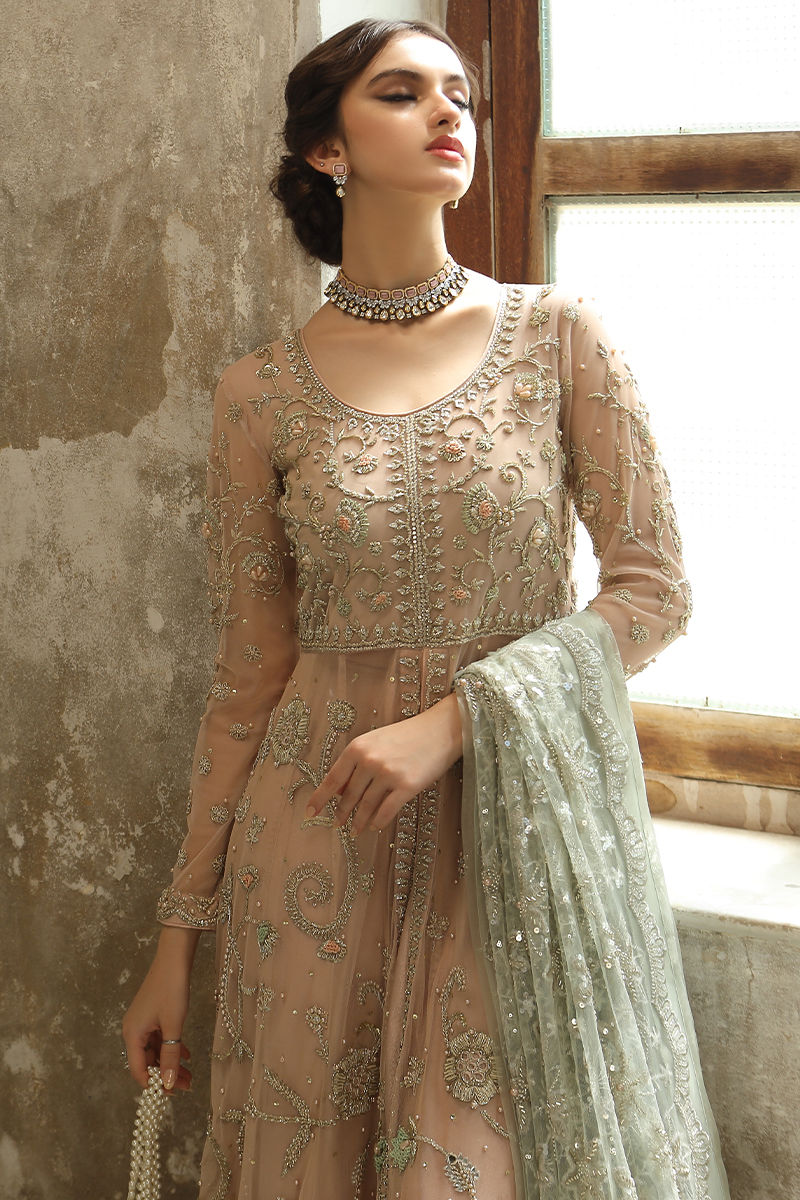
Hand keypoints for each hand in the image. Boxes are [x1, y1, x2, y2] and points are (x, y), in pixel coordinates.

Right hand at [122, 926, 199, 1091]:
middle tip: (187, 1086)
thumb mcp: (174, 1026)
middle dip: (166, 1075)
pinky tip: (186, 1054)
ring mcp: (142, 1023)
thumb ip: (170, 1055)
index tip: (172, 1094)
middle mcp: (133, 1030)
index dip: (154, 1085)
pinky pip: (159, 1039)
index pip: (139, 1070)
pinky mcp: (151, 1016)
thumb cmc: (172, 989)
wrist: (173, 958)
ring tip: (190, 1075)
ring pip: (155, 1051)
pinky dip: (171, 1048)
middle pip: (147, 1062)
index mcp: (132, 1034)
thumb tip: (167, 1084)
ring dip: (170, 1063)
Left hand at [304, 692, 462, 836]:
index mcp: (358, 748)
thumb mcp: (375, 742)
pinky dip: (378, 822)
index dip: (319, 798)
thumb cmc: (406, 736)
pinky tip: (375, 827)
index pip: (332, 779)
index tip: (310, 813)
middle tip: (336, 824)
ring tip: (355, 830)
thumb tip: (340, 790)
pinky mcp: (407, 786)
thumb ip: (356, 763)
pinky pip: (386, 811)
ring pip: (366, 806)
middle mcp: (370, 761)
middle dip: (341, 813)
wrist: (440, 730)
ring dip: (359, 821)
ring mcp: (388, 774)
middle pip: (349, 796)